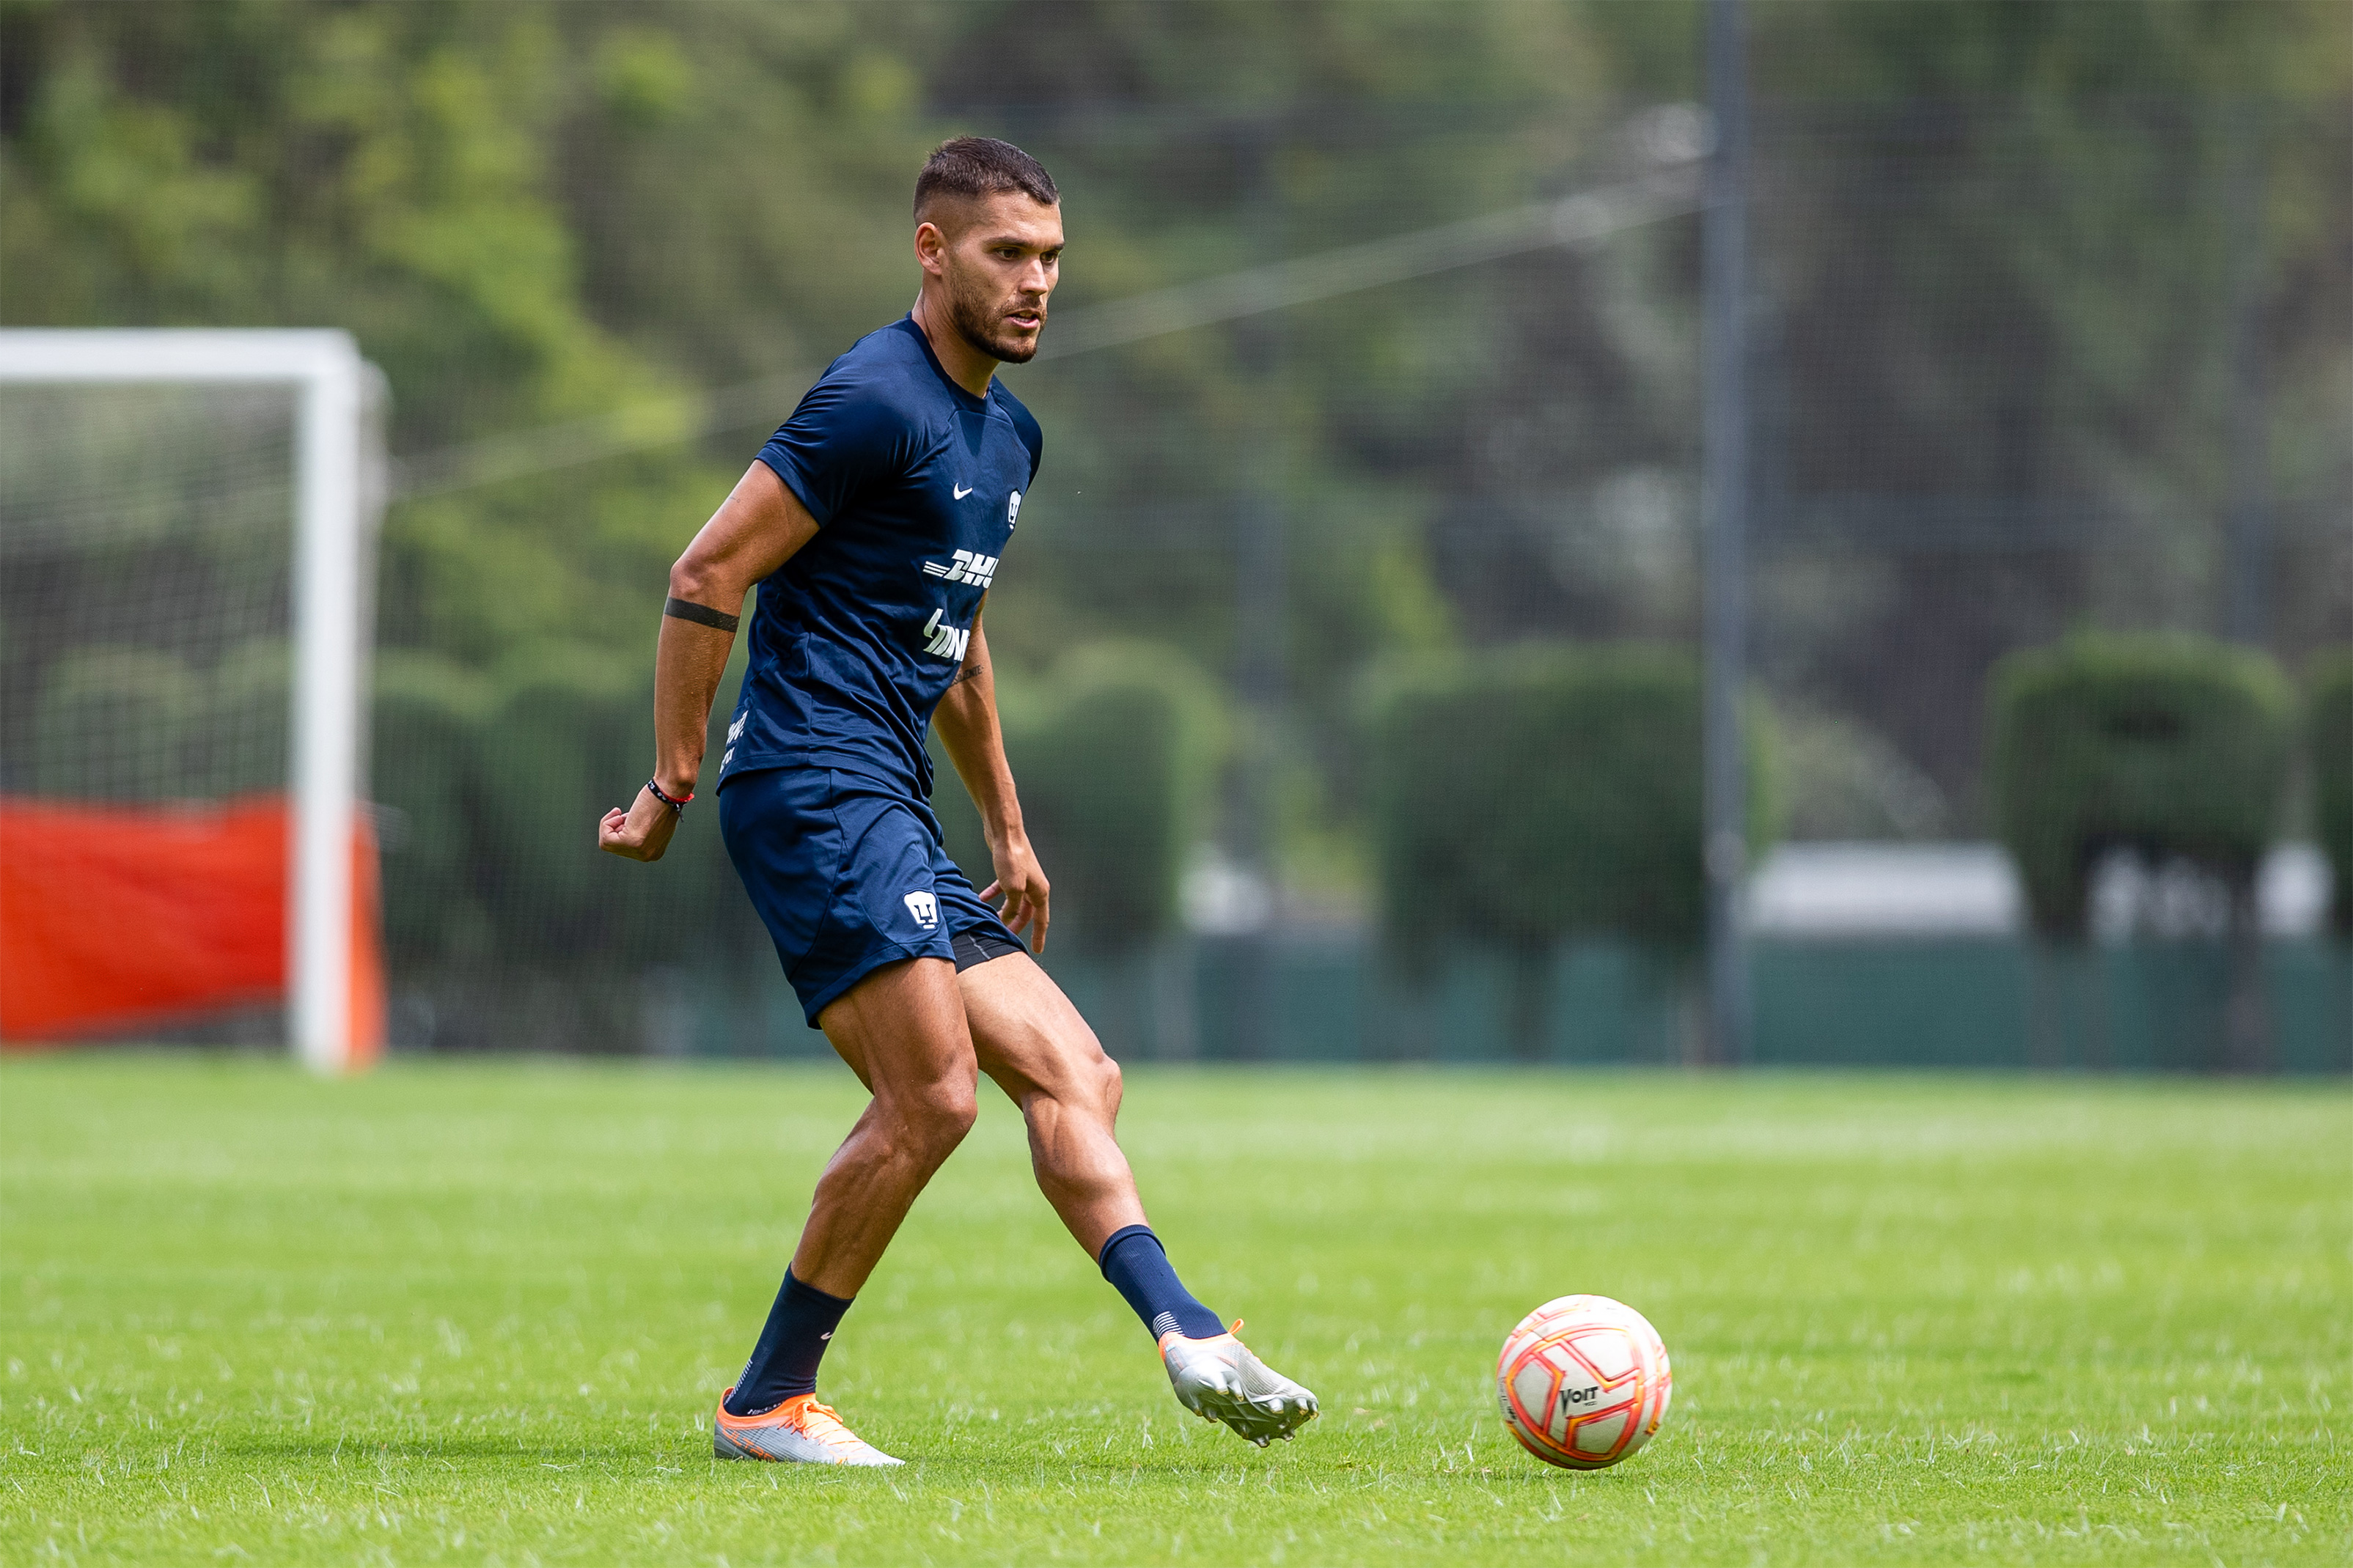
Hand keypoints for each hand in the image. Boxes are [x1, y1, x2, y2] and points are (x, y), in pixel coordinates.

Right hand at [598, 784, 682, 861]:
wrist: (668, 790)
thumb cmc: (661, 800)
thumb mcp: (650, 824)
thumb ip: (641, 834)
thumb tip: (625, 834)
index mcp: (654, 853)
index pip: (625, 850)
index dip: (621, 831)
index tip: (628, 818)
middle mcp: (648, 856)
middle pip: (615, 848)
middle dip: (616, 829)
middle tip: (626, 815)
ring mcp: (640, 851)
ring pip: (607, 843)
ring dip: (610, 825)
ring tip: (622, 814)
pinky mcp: (632, 842)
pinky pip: (605, 839)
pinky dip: (606, 824)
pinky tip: (618, 814)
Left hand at [980, 830, 1049, 952]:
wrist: (1005, 832)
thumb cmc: (1012, 858)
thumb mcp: (1012, 888)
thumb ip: (1012, 907)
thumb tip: (1007, 919)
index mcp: (1040, 891)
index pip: (1042, 920)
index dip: (1039, 936)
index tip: (1038, 950)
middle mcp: (1034, 885)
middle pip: (1027, 913)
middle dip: (1017, 926)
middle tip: (1007, 938)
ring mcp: (1022, 878)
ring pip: (1015, 902)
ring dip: (1004, 912)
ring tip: (992, 921)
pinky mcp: (1010, 871)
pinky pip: (1003, 889)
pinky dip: (994, 895)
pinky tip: (981, 899)